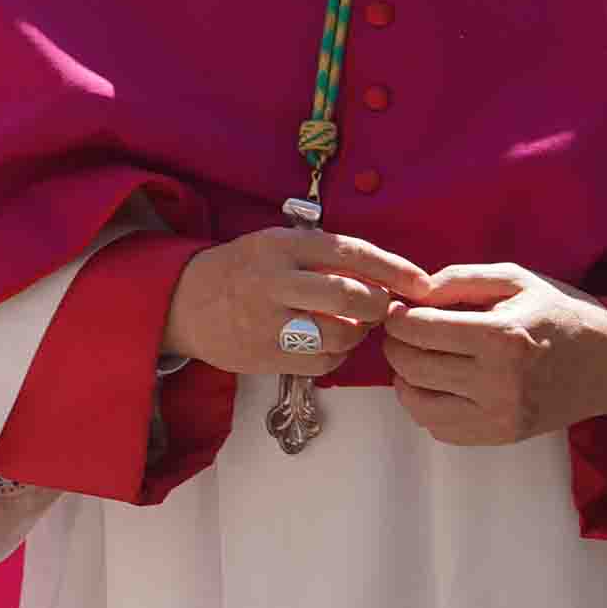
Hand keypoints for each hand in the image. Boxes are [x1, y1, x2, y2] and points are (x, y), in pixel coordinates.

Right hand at [163, 227, 434, 375]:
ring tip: (352, 326)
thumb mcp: (277, 246)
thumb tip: (387, 275)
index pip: (350, 253)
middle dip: (377, 305)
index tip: (422, 282)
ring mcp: (266, 321)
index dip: (393, 268)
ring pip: (338, 333)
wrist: (184, 303)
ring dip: (358, 333)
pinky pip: (321, 361)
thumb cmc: (245, 270)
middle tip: (382, 308)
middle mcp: (272, 281)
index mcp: (281, 247)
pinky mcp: (263, 355)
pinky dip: (337, 355)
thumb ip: (324, 255)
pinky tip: (328, 344)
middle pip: (347, 295)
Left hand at [379, 264, 606, 446]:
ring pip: (417, 403)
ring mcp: (499, 416)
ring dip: (405, 378)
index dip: (397, 317)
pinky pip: (439, 428)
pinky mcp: (501, 436)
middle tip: (403, 332)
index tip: (400, 310)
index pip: (418, 330)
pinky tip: (440, 384)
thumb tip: (413, 292)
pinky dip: (427, 406)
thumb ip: (460, 279)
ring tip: (420, 358)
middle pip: (411, 366)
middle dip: (395, 345)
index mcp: (502, 337)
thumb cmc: (561, 314)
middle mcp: (498, 382)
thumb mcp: (517, 280)